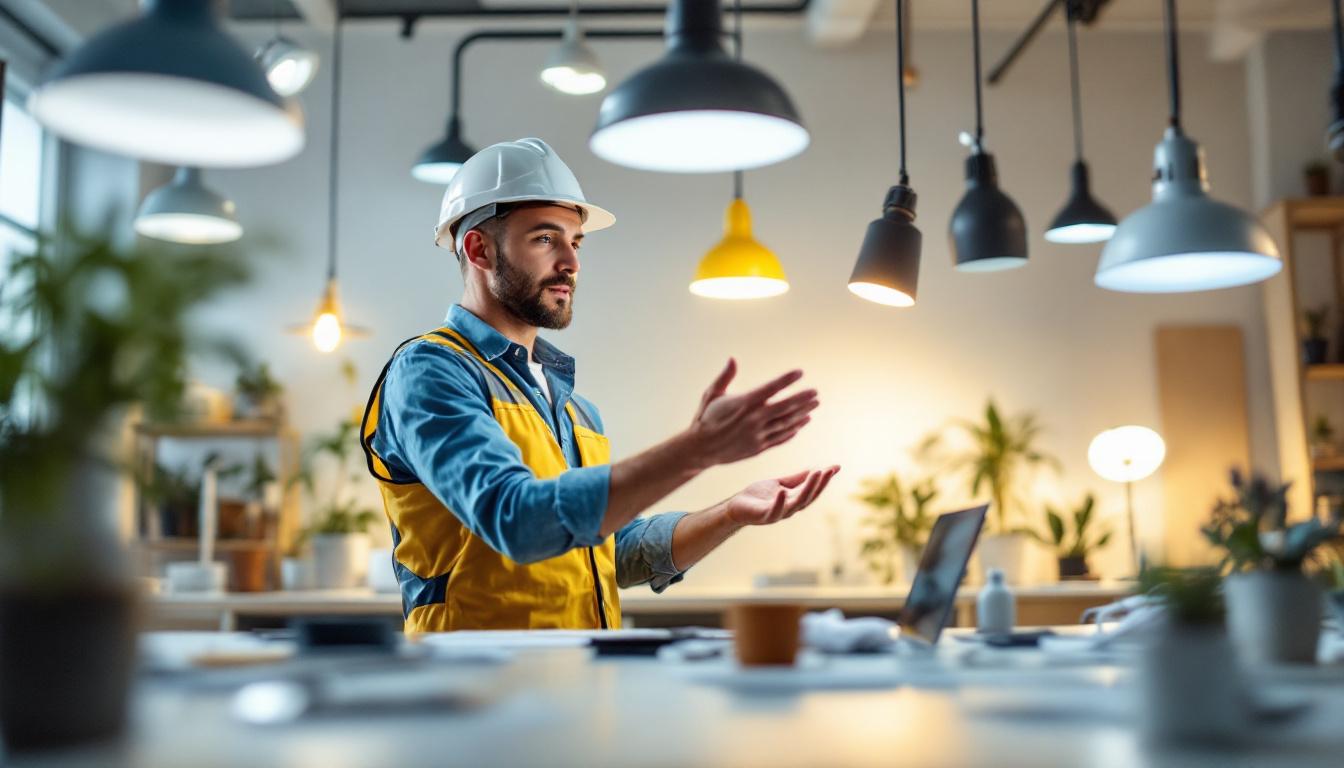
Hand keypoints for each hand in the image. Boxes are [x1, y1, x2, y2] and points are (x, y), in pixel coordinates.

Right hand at [686, 359, 818, 468]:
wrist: (700, 449)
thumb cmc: (705, 418)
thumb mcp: (712, 394)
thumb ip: (725, 377)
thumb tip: (732, 358)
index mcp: (744, 403)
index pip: (770, 388)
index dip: (786, 380)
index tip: (800, 372)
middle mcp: (753, 420)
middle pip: (784, 407)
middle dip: (802, 399)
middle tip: (816, 393)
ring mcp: (757, 436)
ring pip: (785, 424)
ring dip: (801, 414)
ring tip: (814, 406)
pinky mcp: (758, 448)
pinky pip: (779, 439)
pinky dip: (792, 431)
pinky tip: (801, 425)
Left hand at [724, 466, 840, 526]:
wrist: (737, 506)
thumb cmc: (759, 495)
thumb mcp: (782, 483)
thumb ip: (799, 478)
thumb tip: (820, 468)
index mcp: (794, 499)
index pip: (813, 490)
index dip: (824, 480)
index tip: (835, 467)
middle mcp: (789, 508)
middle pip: (808, 497)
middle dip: (819, 484)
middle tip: (827, 470)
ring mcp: (778, 513)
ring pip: (796, 504)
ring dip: (807, 490)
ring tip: (815, 474)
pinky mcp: (763, 516)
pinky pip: (773, 511)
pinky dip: (779, 502)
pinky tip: (782, 491)